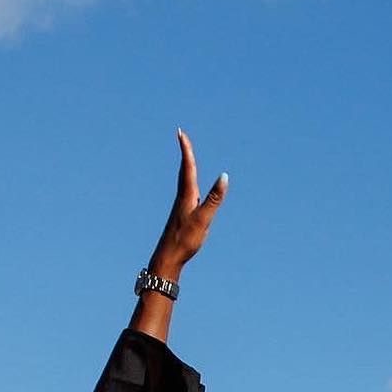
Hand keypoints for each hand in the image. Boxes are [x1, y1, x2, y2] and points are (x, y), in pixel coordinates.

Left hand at [150, 130, 227, 280]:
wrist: (167, 258)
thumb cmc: (185, 240)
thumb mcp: (203, 219)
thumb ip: (214, 198)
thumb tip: (224, 177)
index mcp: (186, 196)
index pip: (187, 167)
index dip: (185, 150)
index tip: (180, 133)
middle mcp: (182, 198)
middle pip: (184, 171)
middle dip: (185, 153)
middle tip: (182, 137)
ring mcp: (181, 207)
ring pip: (185, 181)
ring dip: (187, 166)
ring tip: (187, 156)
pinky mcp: (182, 215)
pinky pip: (187, 192)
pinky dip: (189, 182)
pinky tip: (192, 189)